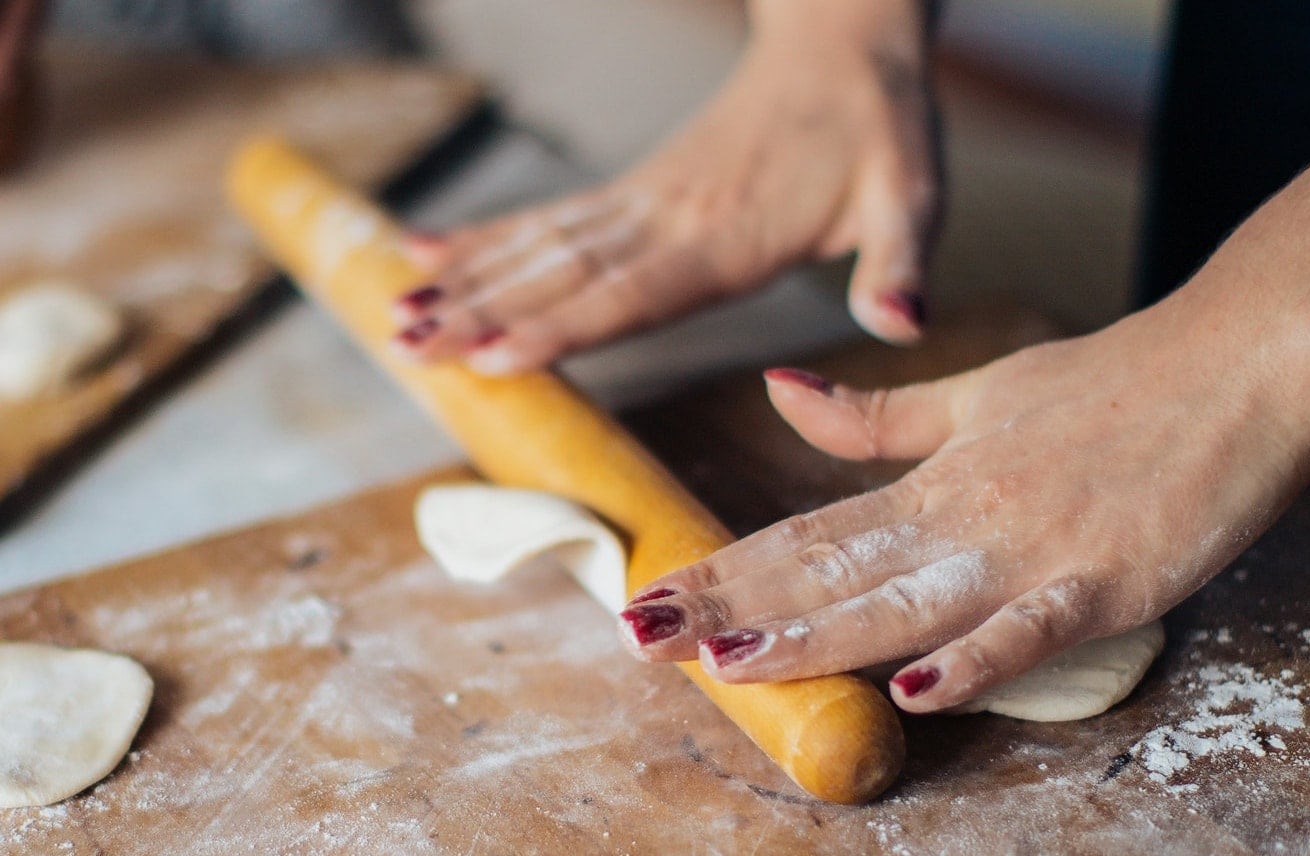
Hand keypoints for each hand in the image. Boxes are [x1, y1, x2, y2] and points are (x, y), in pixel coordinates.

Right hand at [386, 0, 938, 373]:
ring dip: (465, 281)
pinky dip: (483, 239)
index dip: (562, 325)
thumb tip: (903, 321)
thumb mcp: (911, 198)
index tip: (496, 354)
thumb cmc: (880, 135)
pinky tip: (423, 252)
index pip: (632, 290)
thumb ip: (900, 264)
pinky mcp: (632, 195)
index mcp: (731, 235)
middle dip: (483, 312)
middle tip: (411, 346)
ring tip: (397, 316)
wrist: (845, 48)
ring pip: (539, 247)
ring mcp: (642, 203)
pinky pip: (547, 221)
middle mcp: (669, 219)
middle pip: (561, 273)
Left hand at [613, 293, 1309, 711]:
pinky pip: (1031, 627)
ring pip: (905, 600)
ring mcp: (1031, 550)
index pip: (802, 534)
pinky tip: (915, 689)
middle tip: (640, 637)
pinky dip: (976, 658)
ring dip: (817, 634)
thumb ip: (875, 418)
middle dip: (731, 609)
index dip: (721, 571)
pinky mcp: (1106, 578)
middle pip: (827, 571)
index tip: (642, 599)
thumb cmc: (1113, 383)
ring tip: (733, 664)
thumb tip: (776, 392)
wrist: (1241, 356)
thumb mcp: (978, 395)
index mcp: (929, 485)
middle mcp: (961, 518)